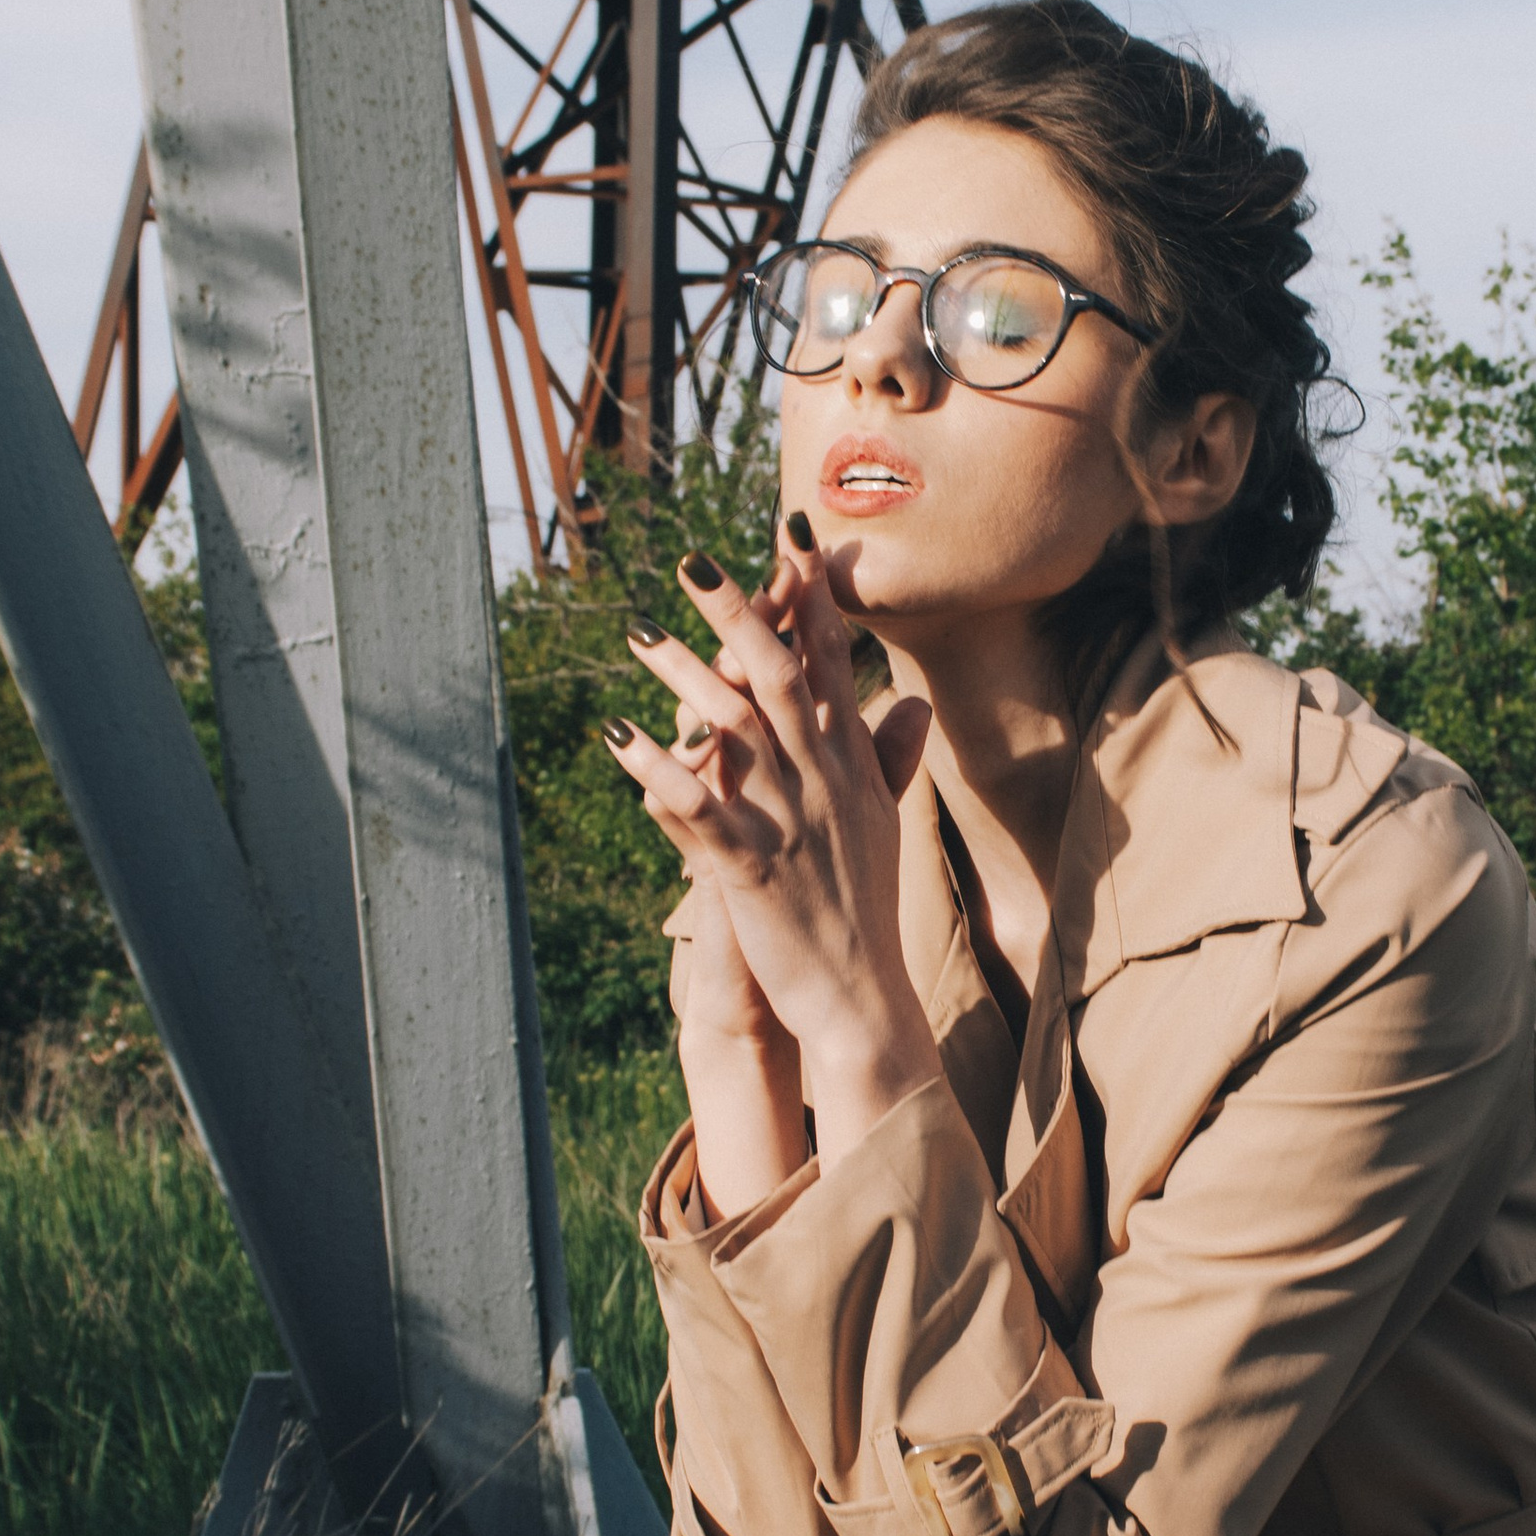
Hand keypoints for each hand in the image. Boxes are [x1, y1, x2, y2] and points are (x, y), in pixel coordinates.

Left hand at [606, 530, 939, 1160]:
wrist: (862, 998)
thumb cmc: (866, 908)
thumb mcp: (884, 822)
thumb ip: (891, 755)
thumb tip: (916, 700)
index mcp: (853, 766)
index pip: (834, 664)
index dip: (812, 599)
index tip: (791, 537)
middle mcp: (825, 781)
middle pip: (783, 677)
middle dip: (743, 613)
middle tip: (697, 561)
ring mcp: (789, 821)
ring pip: (738, 729)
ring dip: (686, 675)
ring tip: (641, 631)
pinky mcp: (750, 868)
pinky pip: (698, 808)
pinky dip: (659, 769)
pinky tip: (618, 738)